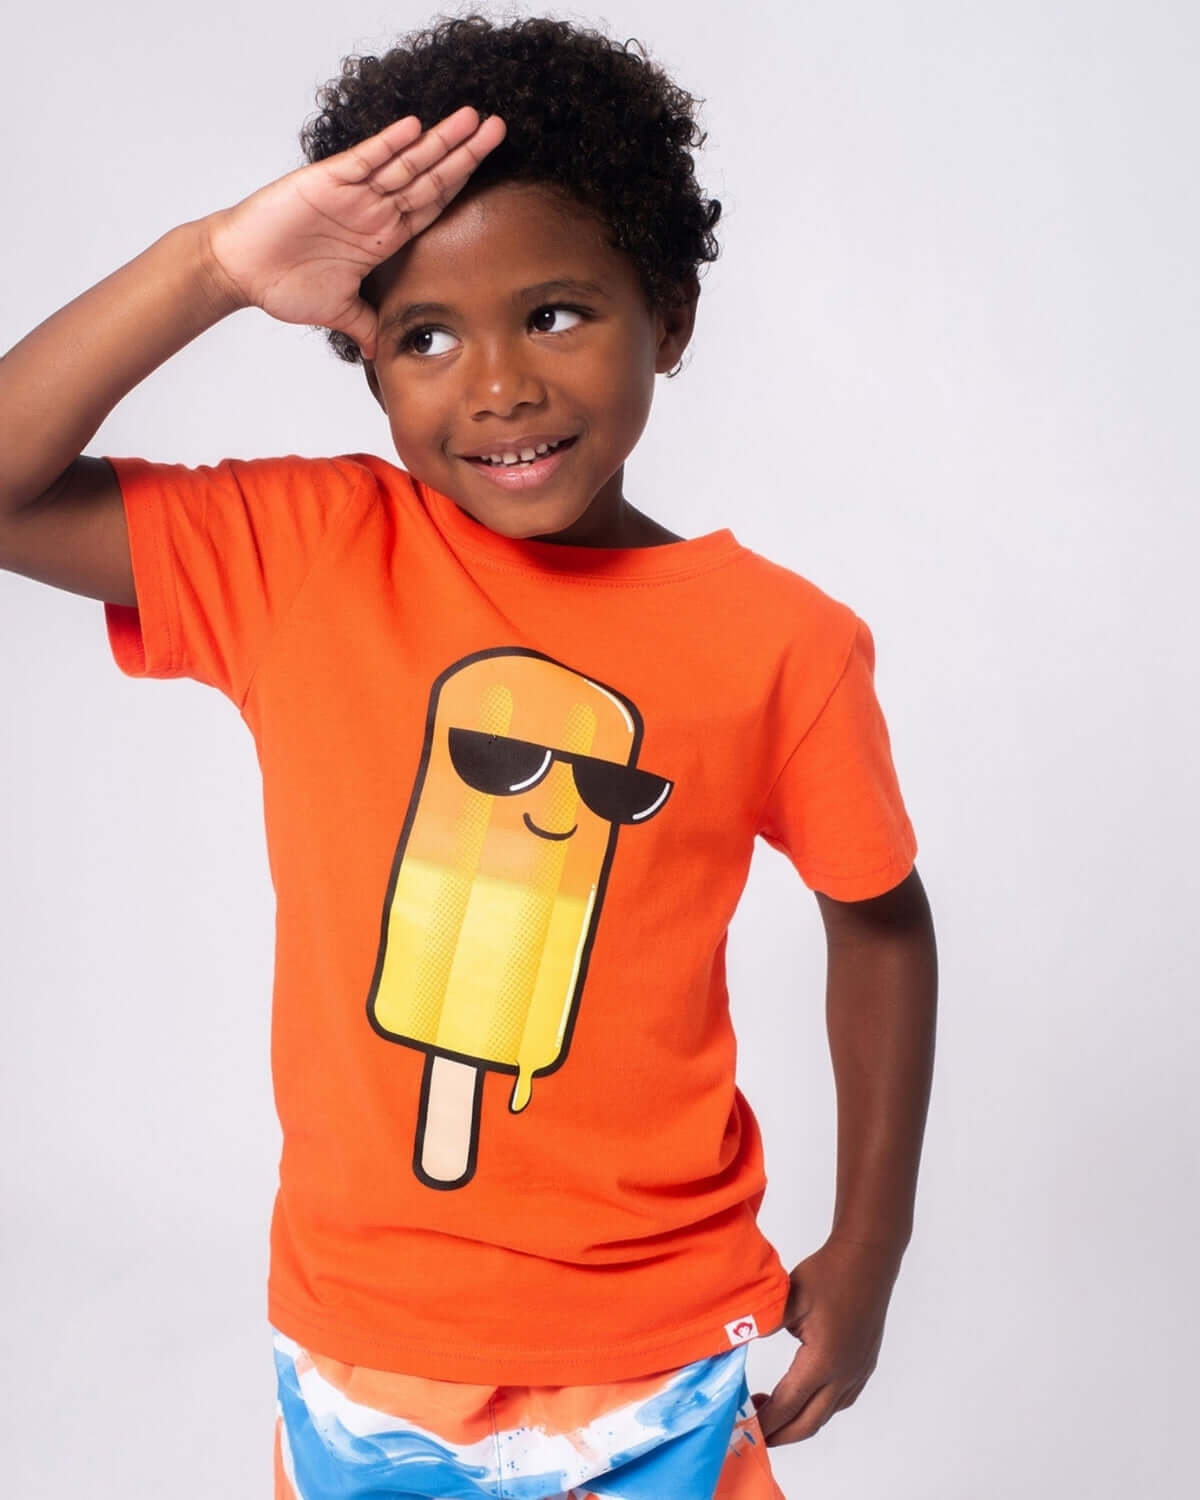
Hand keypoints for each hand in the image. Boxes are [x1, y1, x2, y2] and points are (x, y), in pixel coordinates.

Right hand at [199, 105, 505, 358]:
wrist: (239, 270)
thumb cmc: (282, 284)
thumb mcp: (337, 312)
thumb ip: (365, 326)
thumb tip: (382, 353)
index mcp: (382, 235)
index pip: (432, 205)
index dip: (462, 185)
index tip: (490, 167)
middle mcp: (373, 209)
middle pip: (429, 176)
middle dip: (464, 153)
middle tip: (498, 128)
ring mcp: (352, 193)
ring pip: (405, 162)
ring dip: (438, 141)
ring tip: (471, 117)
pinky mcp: (325, 182)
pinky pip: (363, 160)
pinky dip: (387, 144)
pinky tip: (415, 128)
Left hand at [751, 1237, 901, 1445]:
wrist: (868, 1258)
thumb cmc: (829, 1273)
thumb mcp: (787, 1298)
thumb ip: (762, 1325)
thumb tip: (734, 1340)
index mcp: (822, 1362)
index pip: (787, 1405)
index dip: (763, 1421)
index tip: (741, 1425)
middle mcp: (844, 1375)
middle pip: (808, 1423)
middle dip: (780, 1434)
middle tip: (754, 1430)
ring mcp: (858, 1372)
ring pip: (827, 1414)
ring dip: (799, 1421)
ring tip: (772, 1410)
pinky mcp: (864, 1363)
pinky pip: (841, 1400)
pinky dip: (819, 1407)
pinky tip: (805, 1396)